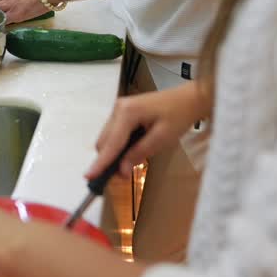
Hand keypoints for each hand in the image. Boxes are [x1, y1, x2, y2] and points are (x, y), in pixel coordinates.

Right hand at [87, 81, 210, 180]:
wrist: (188, 99)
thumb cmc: (178, 116)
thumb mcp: (161, 138)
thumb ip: (139, 154)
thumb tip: (120, 171)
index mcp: (127, 113)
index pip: (111, 143)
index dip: (100, 162)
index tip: (88, 177)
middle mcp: (118, 108)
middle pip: (104, 141)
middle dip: (108, 160)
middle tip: (121, 177)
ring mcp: (119, 109)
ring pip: (108, 138)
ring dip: (114, 153)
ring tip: (129, 164)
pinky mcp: (123, 112)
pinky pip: (114, 133)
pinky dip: (118, 146)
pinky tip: (131, 150)